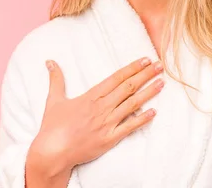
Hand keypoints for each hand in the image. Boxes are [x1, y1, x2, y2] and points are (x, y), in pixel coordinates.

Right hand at [27, 57, 163, 178]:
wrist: (53, 152)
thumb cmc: (53, 127)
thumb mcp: (54, 100)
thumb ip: (56, 79)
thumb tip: (50, 62)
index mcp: (91, 96)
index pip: (116, 78)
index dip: (132, 68)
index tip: (144, 59)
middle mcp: (102, 107)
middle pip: (128, 87)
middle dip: (145, 75)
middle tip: (159, 65)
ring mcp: (107, 123)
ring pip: (132, 104)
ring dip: (148, 93)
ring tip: (161, 83)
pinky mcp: (110, 138)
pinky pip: (130, 127)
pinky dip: (142, 119)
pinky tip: (154, 112)